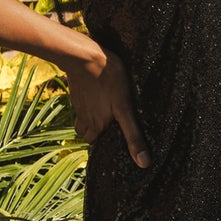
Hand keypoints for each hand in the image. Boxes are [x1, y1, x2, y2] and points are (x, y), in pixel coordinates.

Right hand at [68, 48, 150, 167]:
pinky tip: (98, 93)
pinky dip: (87, 102)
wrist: (84, 56)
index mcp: (96, 125)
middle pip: (86, 132)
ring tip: (103, 109)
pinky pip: (80, 102)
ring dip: (89, 117)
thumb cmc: (109, 80)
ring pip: (81, 117)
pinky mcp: (75, 90)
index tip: (111, 134)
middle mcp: (84, 117)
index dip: (102, 139)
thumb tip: (144, 163)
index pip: (93, 141)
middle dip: (94, 130)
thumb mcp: (125, 109)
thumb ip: (133, 136)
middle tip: (109, 123)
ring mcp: (77, 103)